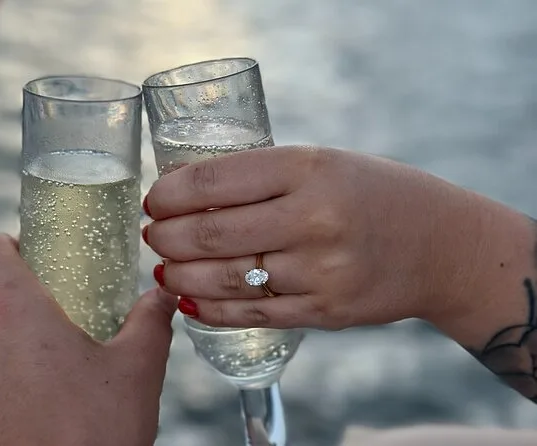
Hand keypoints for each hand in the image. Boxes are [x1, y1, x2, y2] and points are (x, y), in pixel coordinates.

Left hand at [0, 234, 176, 445]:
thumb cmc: (93, 434)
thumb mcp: (137, 370)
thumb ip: (150, 322)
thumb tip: (163, 297)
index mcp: (12, 313)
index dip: (6, 244)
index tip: (33, 252)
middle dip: (5, 289)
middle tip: (47, 302)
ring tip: (43, 353)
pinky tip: (33, 397)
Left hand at [142, 146, 488, 329]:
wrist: (439, 244)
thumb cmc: (373, 193)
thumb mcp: (322, 163)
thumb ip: (263, 177)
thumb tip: (190, 194)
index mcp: (308, 168)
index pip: (216, 179)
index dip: (171, 192)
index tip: (154, 199)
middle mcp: (314, 218)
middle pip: (212, 232)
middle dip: (167, 237)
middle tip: (154, 236)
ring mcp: (320, 270)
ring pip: (226, 279)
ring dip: (181, 277)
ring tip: (163, 271)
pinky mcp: (325, 311)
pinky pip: (253, 314)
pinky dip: (211, 310)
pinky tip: (190, 303)